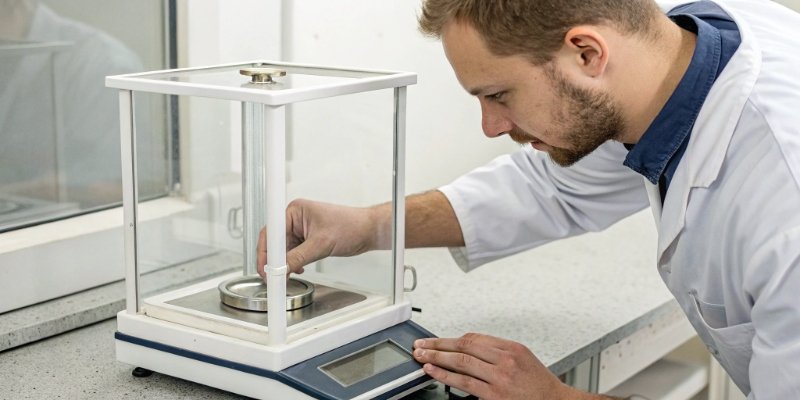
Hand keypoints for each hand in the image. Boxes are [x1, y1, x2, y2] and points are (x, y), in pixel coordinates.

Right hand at [256, 199, 382, 276]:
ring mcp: (301, 229)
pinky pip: (294, 253)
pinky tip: (298, 270)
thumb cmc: (351, 226)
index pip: (271, 231)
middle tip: (273, 277)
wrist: (368, 231)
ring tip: (285, 276)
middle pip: (275, 242)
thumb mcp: (321, 244)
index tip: (265, 267)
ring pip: (284, 250)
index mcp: (295, 211)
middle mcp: (295, 218)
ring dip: (285, 264)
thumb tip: (281, 269)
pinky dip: (294, 263)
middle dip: (275, 260)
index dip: (265, 251)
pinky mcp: (308, 239)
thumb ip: (298, 258)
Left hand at [412, 333, 573, 399]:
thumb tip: (468, 348)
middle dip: (437, 345)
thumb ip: (497, 351)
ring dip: (436, 358)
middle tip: (420, 344)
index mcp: (511, 348)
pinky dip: (445, 376)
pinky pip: (465, 383)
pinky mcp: (495, 396)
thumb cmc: (539, 385)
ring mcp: (499, 378)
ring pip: (461, 362)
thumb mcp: (522, 358)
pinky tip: (433, 372)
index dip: (450, 339)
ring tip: (421, 356)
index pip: (473, 338)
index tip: (436, 341)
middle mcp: (505, 360)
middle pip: (463, 346)